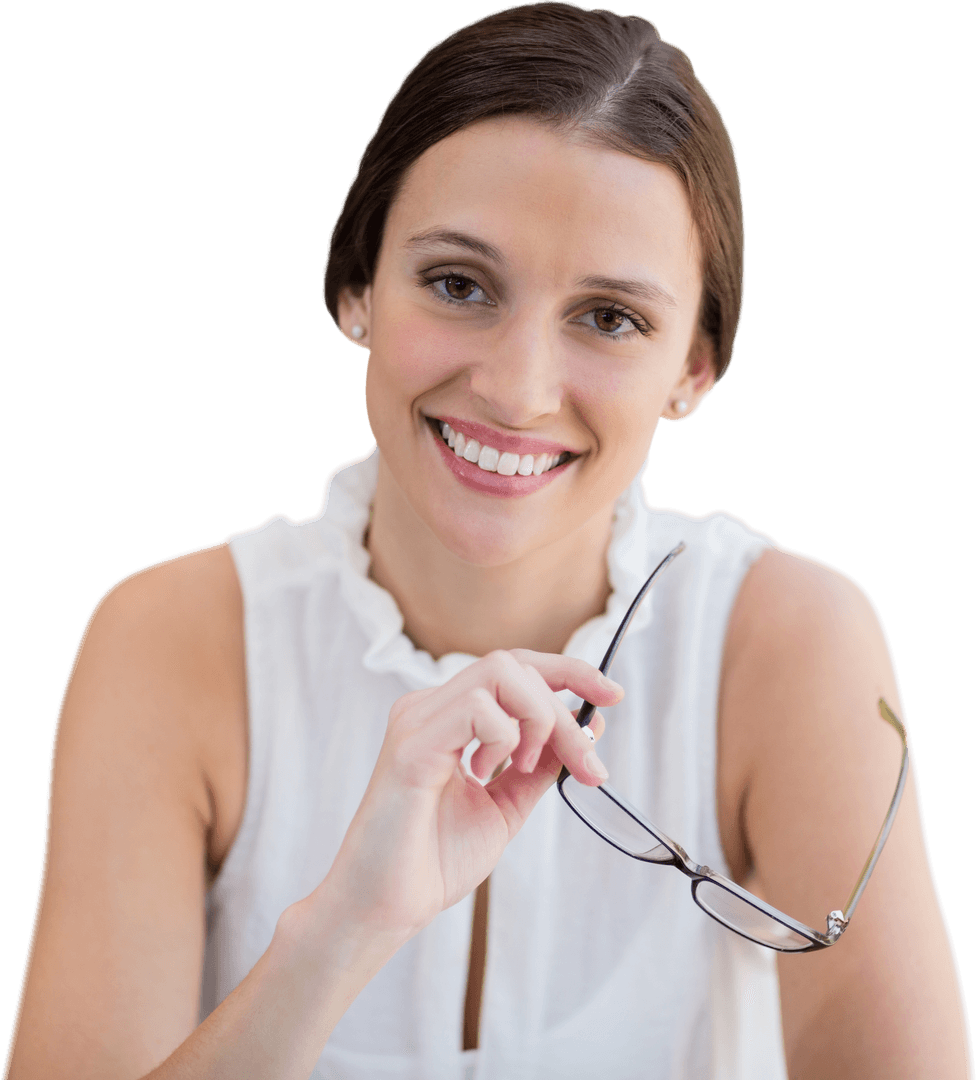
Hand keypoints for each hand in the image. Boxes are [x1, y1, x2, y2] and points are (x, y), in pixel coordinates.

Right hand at [316, 649, 621, 940]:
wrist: (387, 905)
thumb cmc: (434, 858)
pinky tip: (486, 773)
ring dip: (537, 720)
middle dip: (564, 711)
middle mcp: (429, 706)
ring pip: (499, 672)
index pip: (513, 667)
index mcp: (448, 716)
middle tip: (586, 764)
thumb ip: (539, 764)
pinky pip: (477, 708)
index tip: (611, 694)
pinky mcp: (412, 744)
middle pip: (515, 666)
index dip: (566, 670)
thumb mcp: (505, 804)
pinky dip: (503, 737)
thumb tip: (588, 728)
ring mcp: (417, 719)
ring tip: (521, 768)